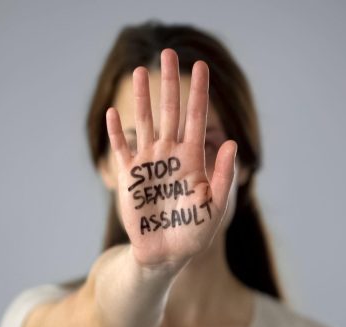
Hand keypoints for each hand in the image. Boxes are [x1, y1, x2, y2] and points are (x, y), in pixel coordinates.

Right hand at [105, 48, 237, 270]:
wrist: (165, 253)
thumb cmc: (193, 233)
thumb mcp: (214, 207)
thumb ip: (221, 177)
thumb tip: (231, 145)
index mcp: (193, 159)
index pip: (197, 118)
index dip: (198, 92)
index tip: (200, 67)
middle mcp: (171, 154)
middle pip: (170, 111)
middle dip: (169, 83)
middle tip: (168, 54)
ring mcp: (150, 163)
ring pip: (145, 122)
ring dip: (142, 97)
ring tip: (140, 72)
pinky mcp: (131, 177)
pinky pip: (123, 149)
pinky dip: (118, 132)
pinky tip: (114, 114)